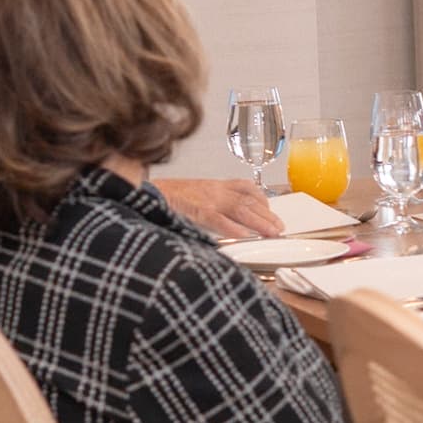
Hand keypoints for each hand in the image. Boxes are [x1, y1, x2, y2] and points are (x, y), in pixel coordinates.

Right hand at [158, 177, 283, 237]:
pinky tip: (246, 236)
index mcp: (213, 186)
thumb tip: (228, 222)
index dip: (262, 199)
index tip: (272, 210)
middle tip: (279, 227)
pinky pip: (218, 219)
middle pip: (248, 200)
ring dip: (259, 222)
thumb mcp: (193, 195)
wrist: (143, 193)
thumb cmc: (164, 197)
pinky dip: (233, 228)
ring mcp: (206, 199)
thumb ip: (210, 205)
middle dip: (267, 214)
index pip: (245, 187)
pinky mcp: (195, 210)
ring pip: (240, 209)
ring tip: (273, 232)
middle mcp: (213, 190)